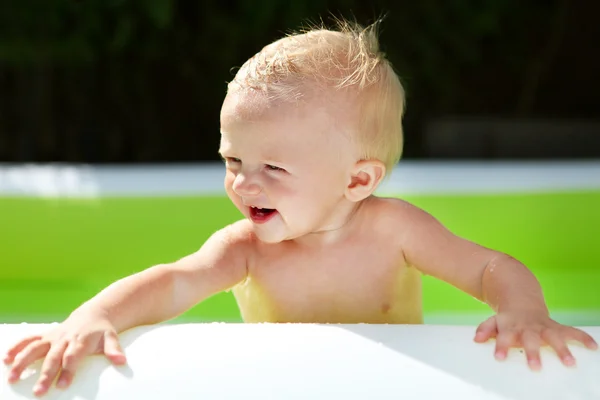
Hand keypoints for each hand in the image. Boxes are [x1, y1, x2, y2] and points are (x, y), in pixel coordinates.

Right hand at [3, 310, 125, 396]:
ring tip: (12, 377)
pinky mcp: (45, 335)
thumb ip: (114, 349)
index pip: (73, 357)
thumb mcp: (111, 338)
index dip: (67, 371)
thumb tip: (121, 360)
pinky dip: (16, 348)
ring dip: (22, 362)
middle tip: (39, 391)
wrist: (93, 315)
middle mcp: (64, 339)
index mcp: (80, 341)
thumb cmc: (102, 332)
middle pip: (53, 357)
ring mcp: (53, 337)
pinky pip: (28, 340)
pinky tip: (6, 359)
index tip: (62, 386)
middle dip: (46, 374)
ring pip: (35, 348)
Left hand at [474, 310, 597, 369]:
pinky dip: (583, 338)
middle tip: (535, 367)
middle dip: (533, 352)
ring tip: (570, 363)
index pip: (505, 337)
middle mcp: (528, 327)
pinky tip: (593, 347)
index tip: (499, 357)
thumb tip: (476, 339)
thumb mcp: (494, 322)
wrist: (521, 303)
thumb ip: (486, 330)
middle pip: (531, 339)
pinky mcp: (557, 327)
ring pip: (554, 336)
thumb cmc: (507, 320)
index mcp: (511, 327)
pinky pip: (572, 331)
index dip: (502, 346)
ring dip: (562, 349)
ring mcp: (544, 327)